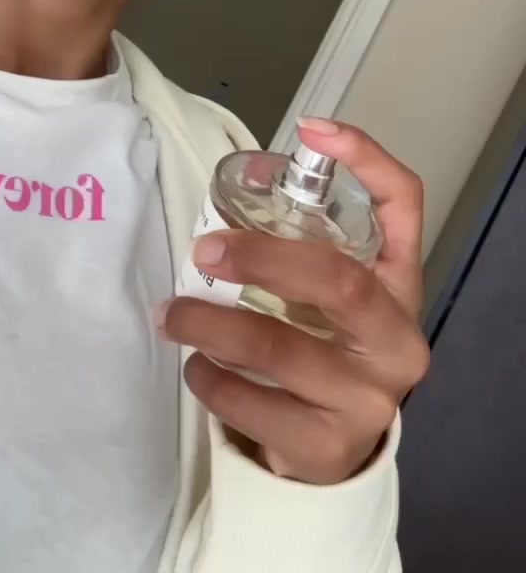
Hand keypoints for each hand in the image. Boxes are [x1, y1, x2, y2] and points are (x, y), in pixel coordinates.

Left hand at [155, 119, 429, 484]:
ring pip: (278, 346)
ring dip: (208, 324)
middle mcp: (397, 339)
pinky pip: (253, 402)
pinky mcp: (328, 446)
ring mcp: (369, 398)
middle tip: (203, 252)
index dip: (368, 160)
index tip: (314, 129)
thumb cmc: (321, 348)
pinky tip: (196, 367)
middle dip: (262, 258)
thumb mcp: (322, 295)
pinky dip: (209, 379)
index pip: (405, 206)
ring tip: (173, 315)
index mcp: (398, 285)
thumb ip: (293, 247)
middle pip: (339, 281)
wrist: (329, 449)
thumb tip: (225, 195)